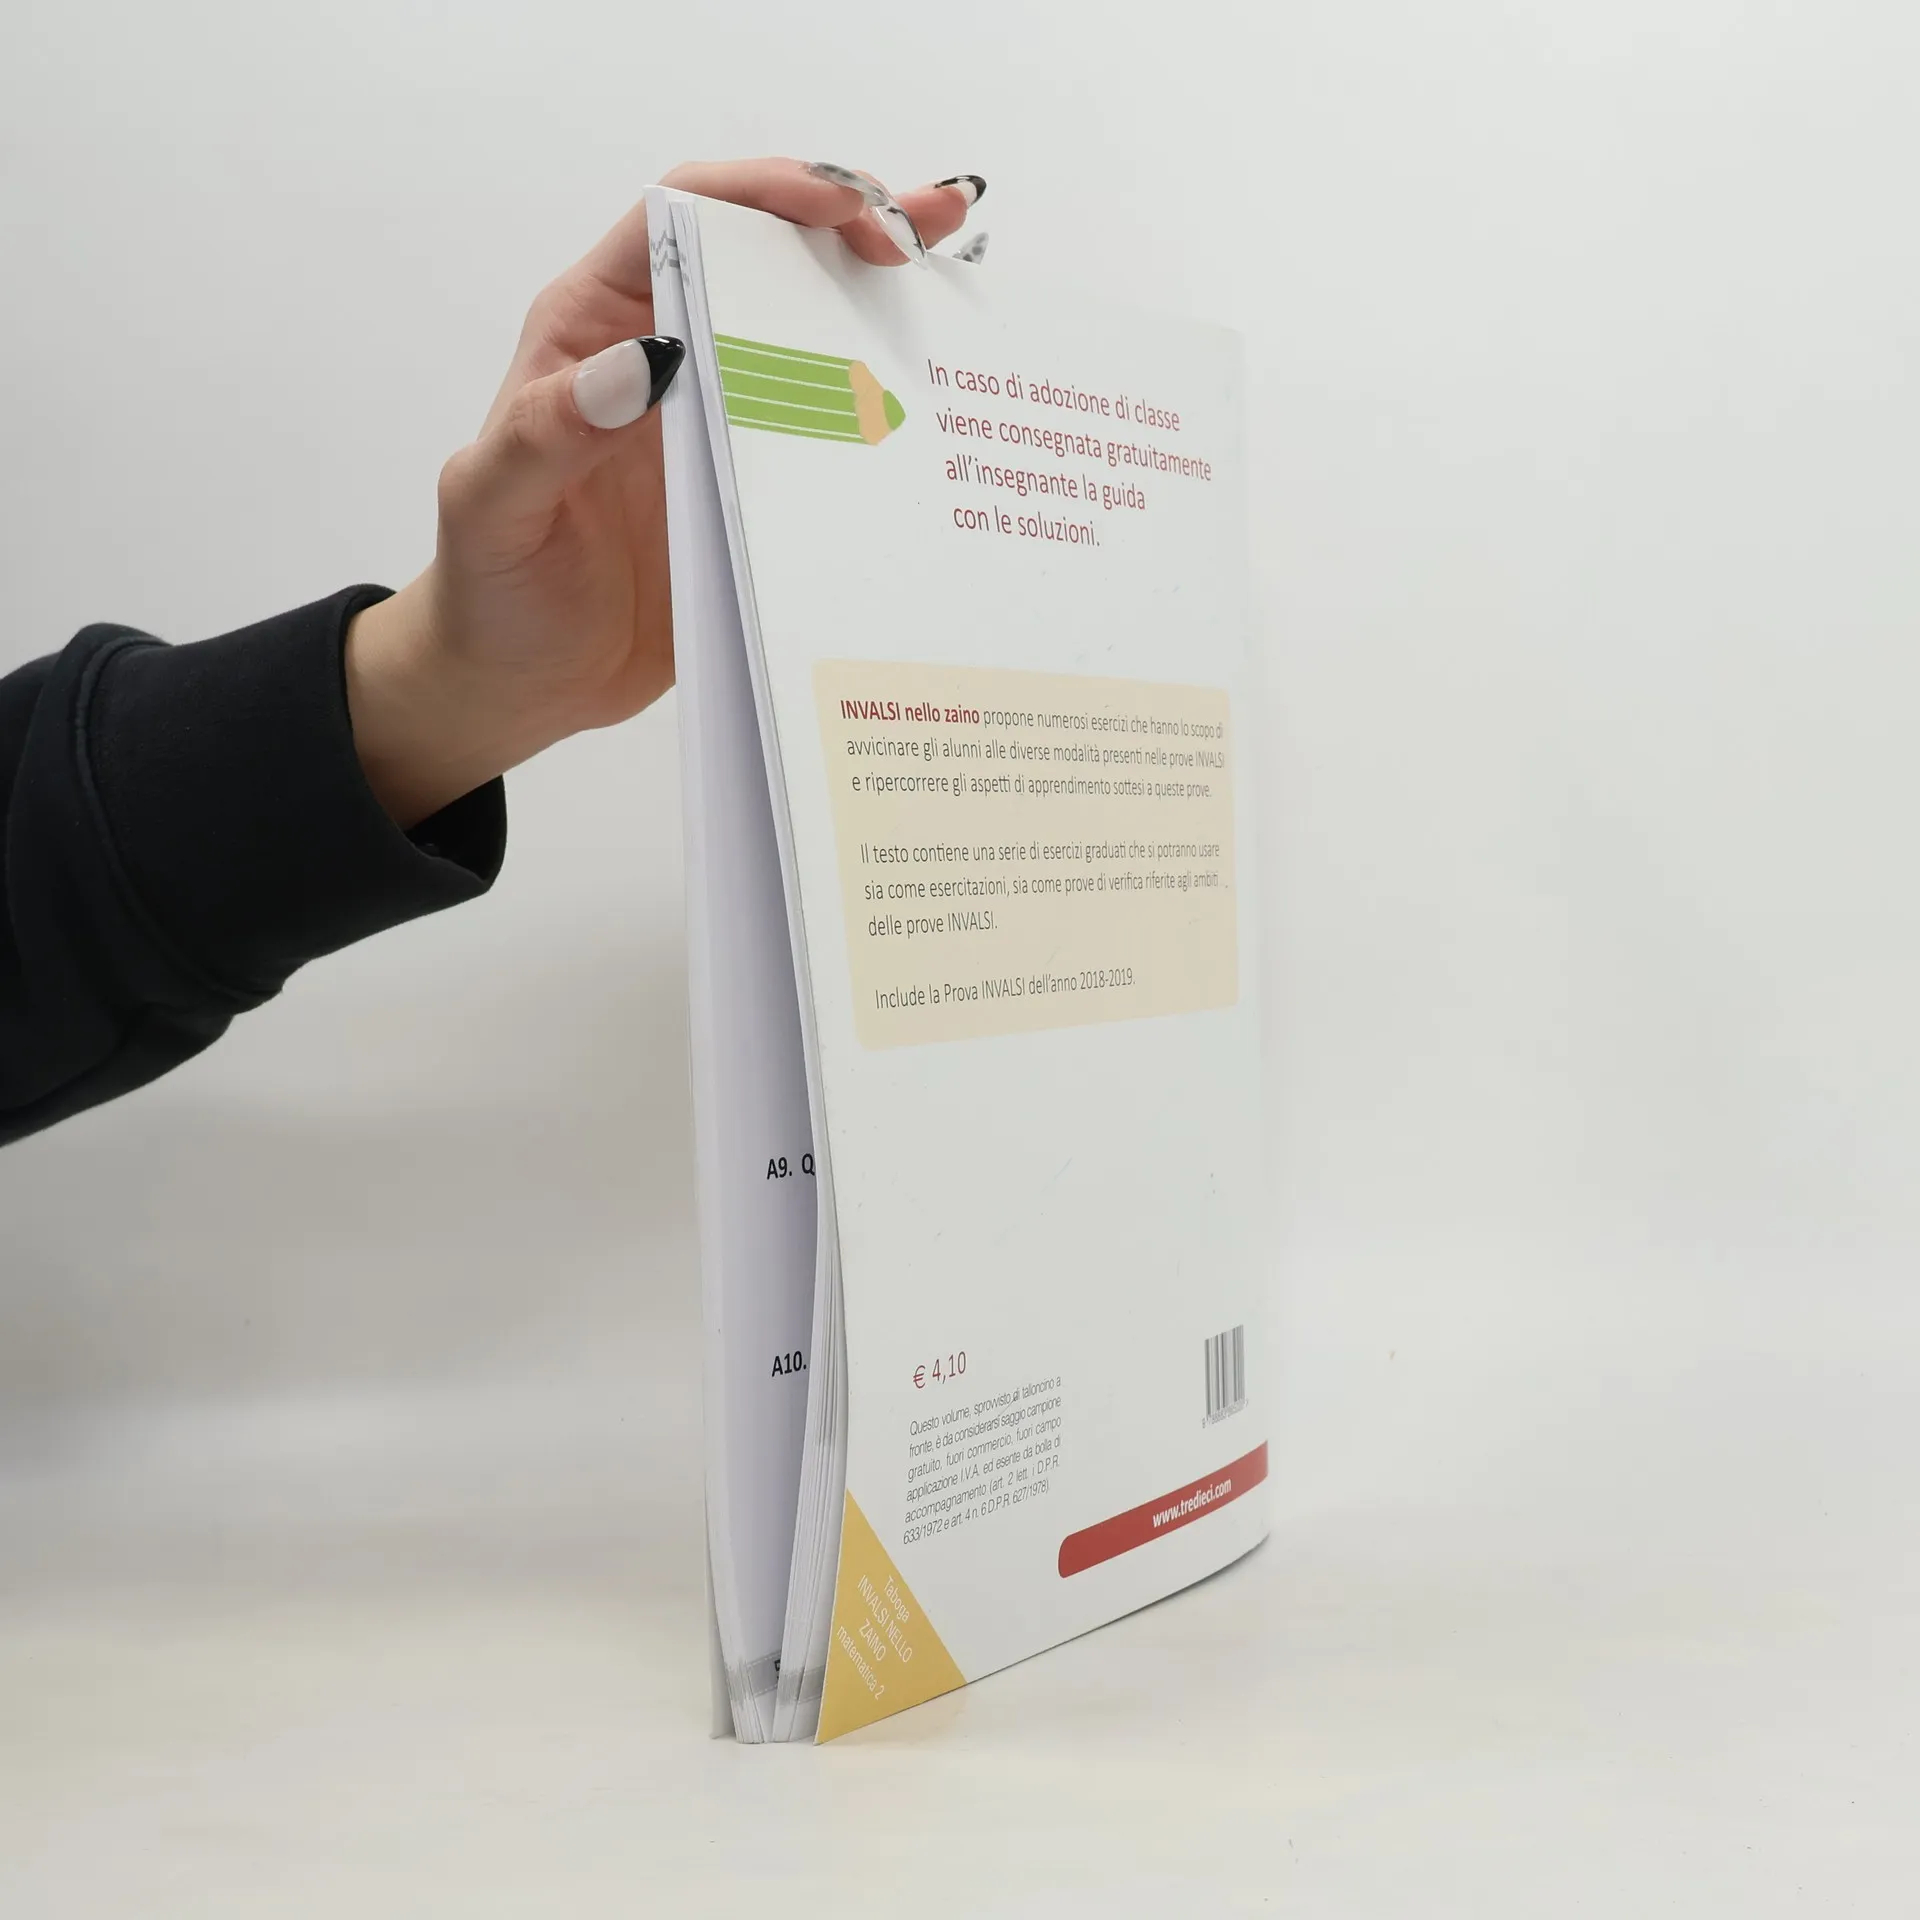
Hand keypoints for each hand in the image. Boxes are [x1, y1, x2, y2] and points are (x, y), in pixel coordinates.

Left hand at [345, 158, 983, 827]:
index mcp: (595, 331)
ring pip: (808, 327)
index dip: (764, 193)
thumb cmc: (494, 590)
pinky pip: (829, 421)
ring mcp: (720, 418)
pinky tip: (943, 378)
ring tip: (956, 258)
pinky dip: (885, 392)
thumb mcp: (497, 509)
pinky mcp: (759, 481)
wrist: (526, 684)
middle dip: (850, 218)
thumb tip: (638, 367)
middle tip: (922, 226)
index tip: (842, 206)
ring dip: (883, 290)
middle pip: (765, 252)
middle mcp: (665, 357)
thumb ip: (548, 432)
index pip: (683, 218)